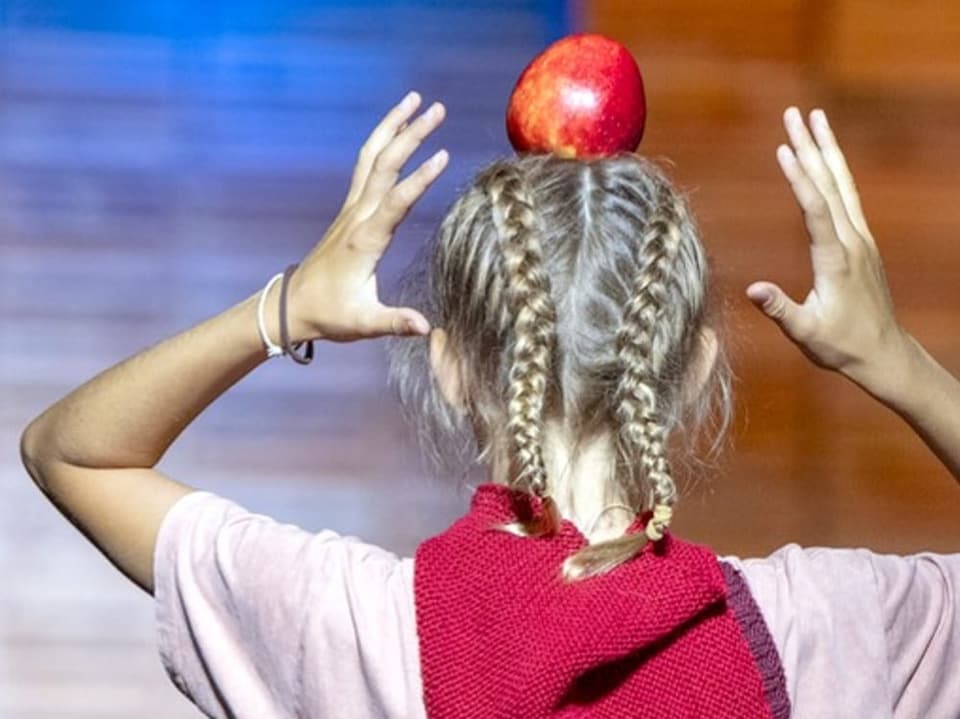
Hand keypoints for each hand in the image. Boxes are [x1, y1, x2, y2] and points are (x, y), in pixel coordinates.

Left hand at [286, 91, 447, 342]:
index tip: (443, 156)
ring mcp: (352, 209)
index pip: (396, 202)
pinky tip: (397, 128)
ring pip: (372, 157)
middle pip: (385, 164)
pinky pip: (367, 165)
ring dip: (393, 126)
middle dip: (411, 134)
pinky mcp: (350, 210)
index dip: (419, 179)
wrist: (293, 306)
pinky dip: (382, 141)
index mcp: (365, 240)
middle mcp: (357, 217)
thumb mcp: (364, 323)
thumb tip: (427, 328)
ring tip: (417, 100)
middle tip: (438, 109)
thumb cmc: (330, 315)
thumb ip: (396, 322)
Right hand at [746, 107, 911, 389]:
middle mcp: (853, 241)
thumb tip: (753, 290)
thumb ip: (781, 310)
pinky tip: (826, 159)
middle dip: (811, 146)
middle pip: (830, 184)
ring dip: (826, 149)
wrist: (882, 353)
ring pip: (842, 184)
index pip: (816, 209)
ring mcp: (860, 239)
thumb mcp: (806, 334)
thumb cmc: (841, 346)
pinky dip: (834, 171)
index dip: (799, 178)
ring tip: (814, 119)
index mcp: (837, 259)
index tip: (784, 148)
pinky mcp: (861, 243)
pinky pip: (846, 196)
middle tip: (795, 114)